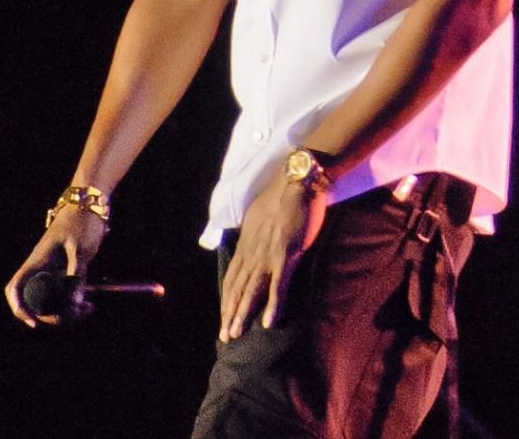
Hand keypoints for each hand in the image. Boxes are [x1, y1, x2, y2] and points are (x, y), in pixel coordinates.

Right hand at [4, 205, 107, 326]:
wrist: (91, 204)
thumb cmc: (82, 222)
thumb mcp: (81, 249)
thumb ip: (77, 275)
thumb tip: (74, 303)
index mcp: (38, 262)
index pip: (16, 288)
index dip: (19, 306)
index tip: (34, 321)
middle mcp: (41, 270)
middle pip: (36, 302)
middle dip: (53, 315)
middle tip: (78, 314)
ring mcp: (53, 272)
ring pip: (51, 301)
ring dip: (66, 312)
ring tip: (89, 309)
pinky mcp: (65, 273)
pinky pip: (64, 295)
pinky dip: (74, 303)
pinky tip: (89, 305)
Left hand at [218, 171, 325, 340]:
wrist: (295, 183)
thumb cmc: (279, 196)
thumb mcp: (256, 216)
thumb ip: (253, 233)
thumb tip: (251, 239)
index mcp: (245, 245)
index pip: (231, 278)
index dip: (226, 298)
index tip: (223, 315)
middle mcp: (251, 253)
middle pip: (236, 289)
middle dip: (229, 313)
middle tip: (225, 335)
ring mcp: (267, 256)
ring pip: (251, 291)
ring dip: (242, 314)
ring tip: (236, 333)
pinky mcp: (286, 256)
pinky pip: (278, 286)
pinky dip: (272, 305)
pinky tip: (268, 322)